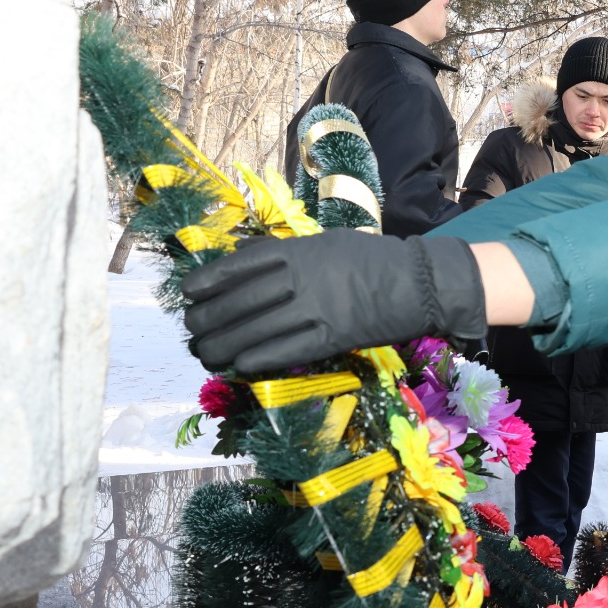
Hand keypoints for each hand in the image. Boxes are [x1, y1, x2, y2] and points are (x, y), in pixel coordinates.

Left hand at [183, 230, 487, 374]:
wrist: (419, 282)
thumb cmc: (372, 259)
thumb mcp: (326, 243)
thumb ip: (286, 253)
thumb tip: (245, 259)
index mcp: (298, 252)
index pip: (240, 267)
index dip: (209, 281)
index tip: (188, 293)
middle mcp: (301, 279)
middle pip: (241, 302)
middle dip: (209, 318)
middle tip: (192, 330)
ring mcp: (317, 309)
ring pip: (257, 330)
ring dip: (225, 345)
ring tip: (206, 353)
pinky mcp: (333, 337)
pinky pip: (288, 350)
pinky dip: (260, 358)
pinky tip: (241, 365)